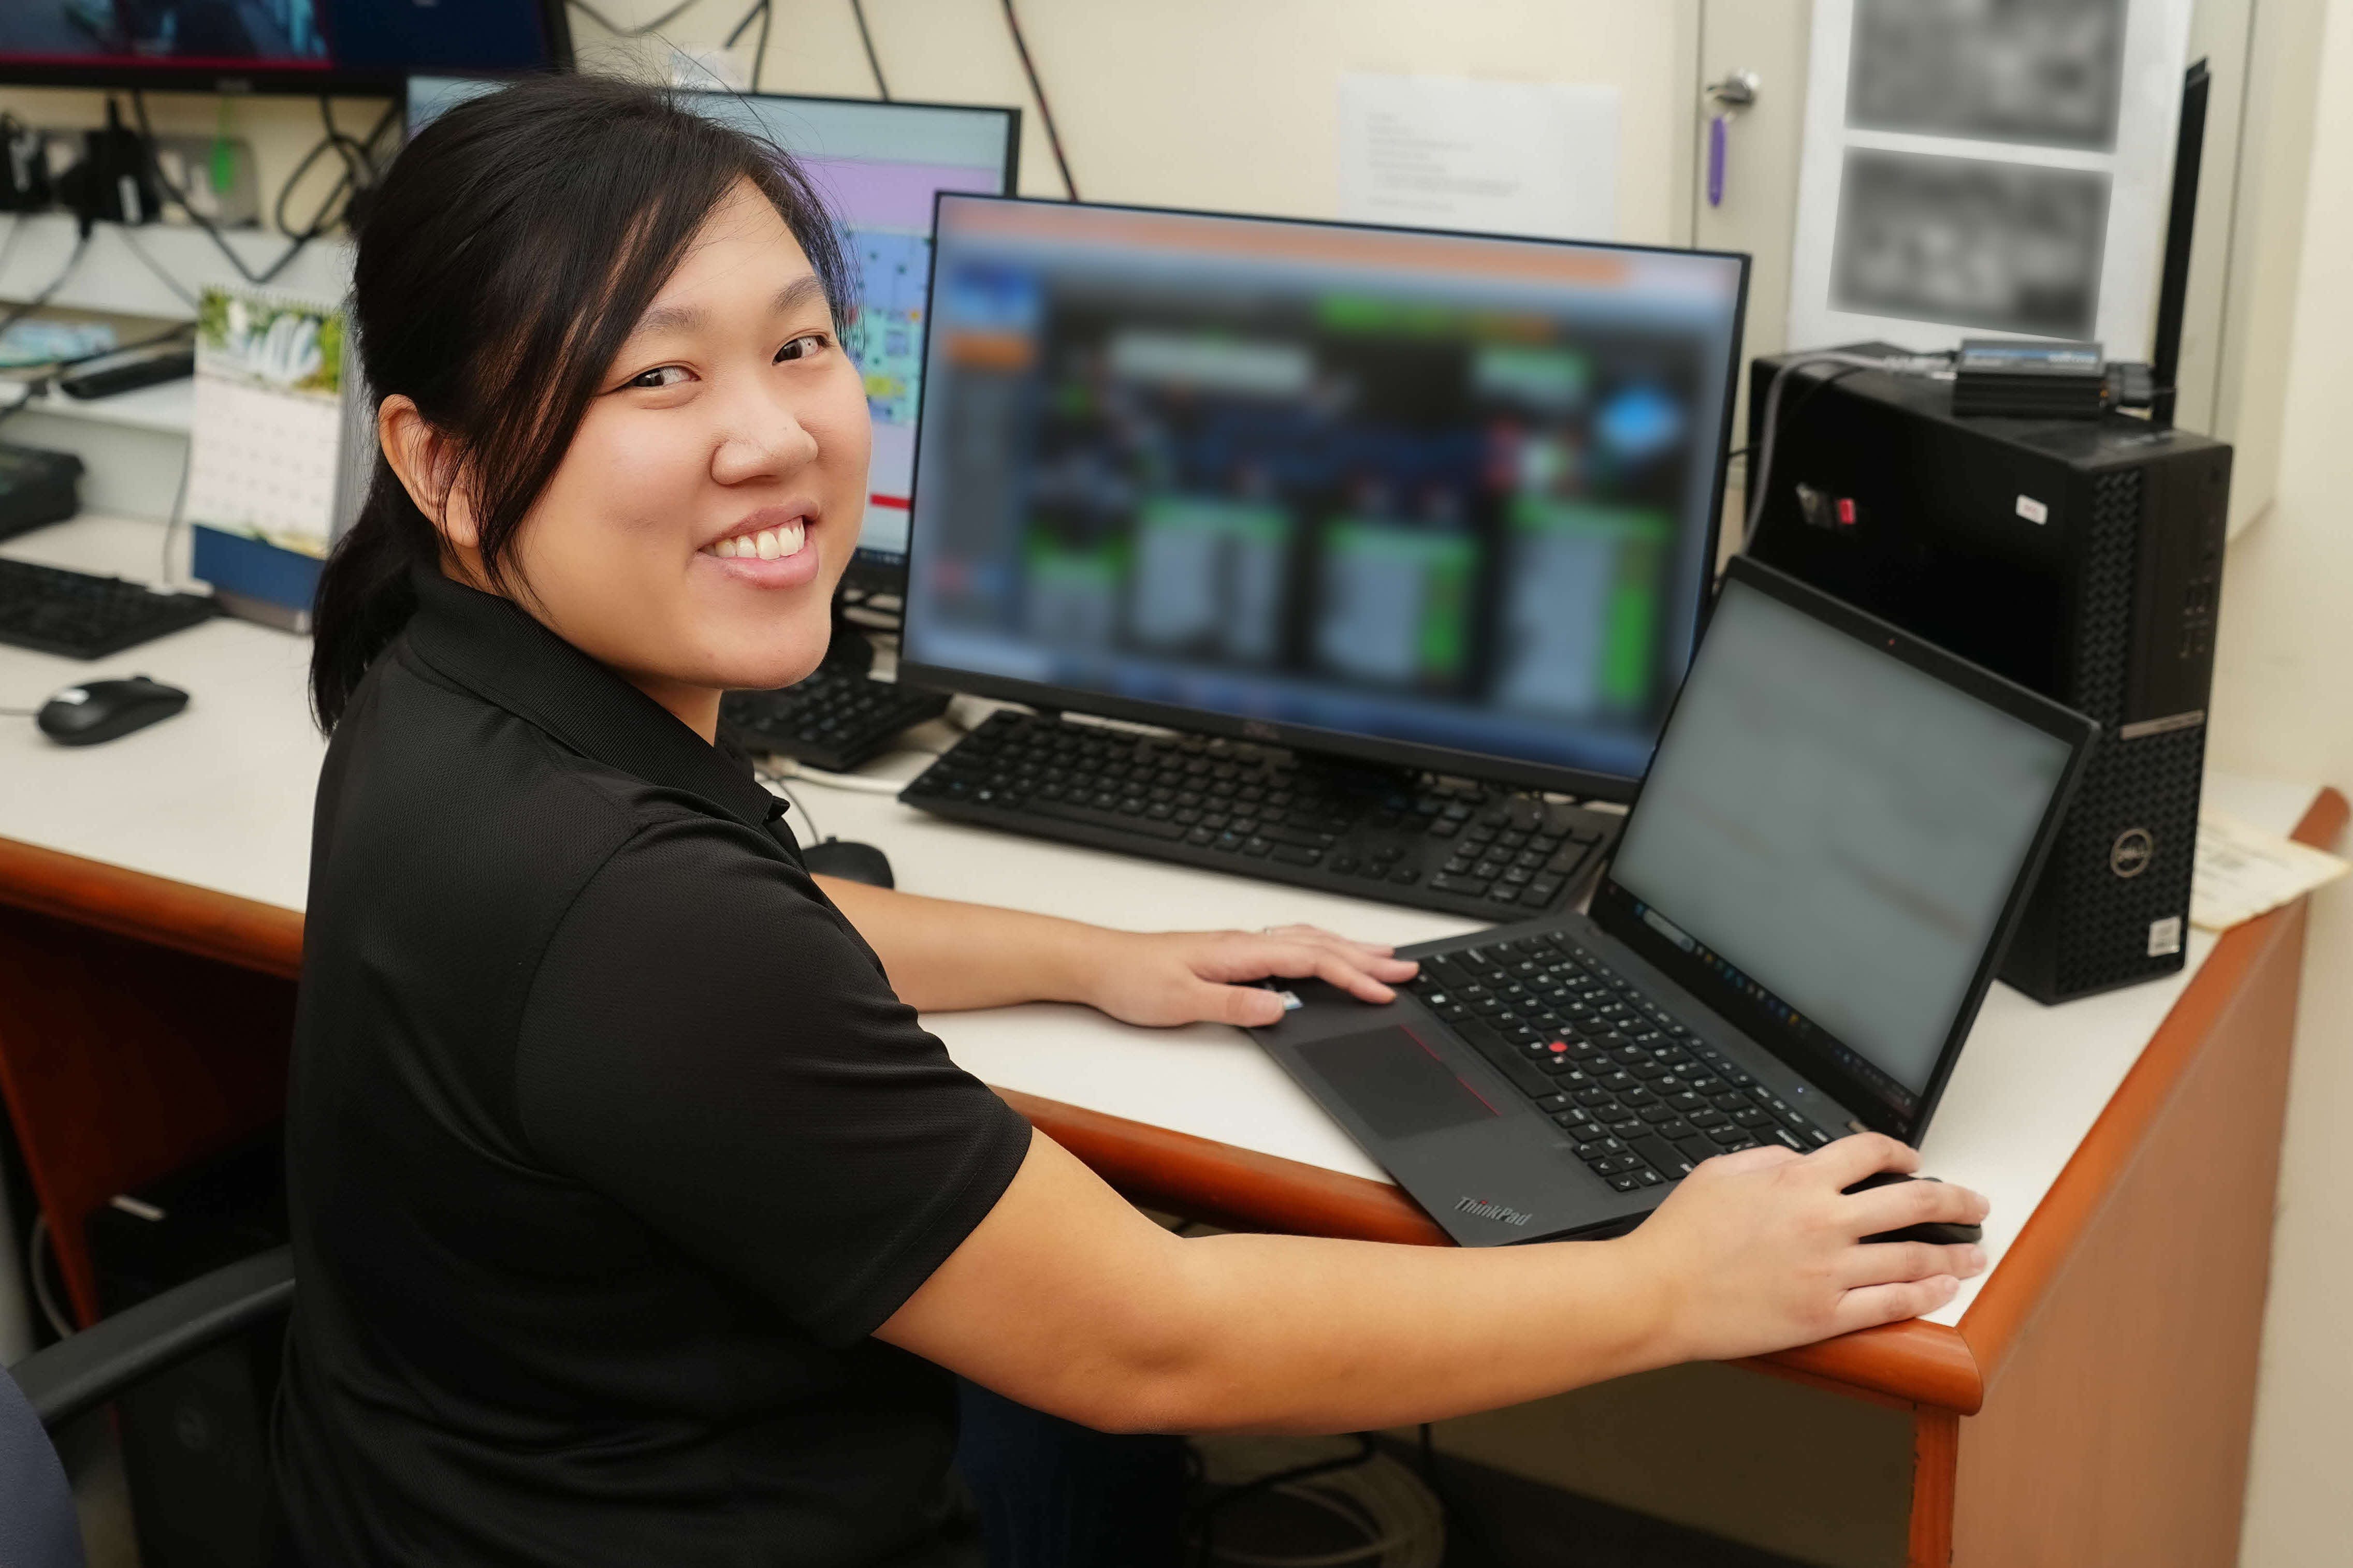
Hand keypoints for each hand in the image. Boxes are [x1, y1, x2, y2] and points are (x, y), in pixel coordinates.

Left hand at [1074, 924, 1417, 1027]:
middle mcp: (1244, 942)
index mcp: (1240, 951)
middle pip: (1318, 944)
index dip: (1352, 976)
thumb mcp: (1181, 1001)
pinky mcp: (1230, 953)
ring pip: (1307, 940)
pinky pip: (1289, 944)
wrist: (1097, 963)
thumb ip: (1233, 1005)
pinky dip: (1320, 947)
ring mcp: (1238, 946)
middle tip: (1408, 968)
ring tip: (1383, 956)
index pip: (1310, 960)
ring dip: (1348, 948)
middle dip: (1366, 956)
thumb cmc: (1132, 980)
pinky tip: (1326, 953)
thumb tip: (1280, 1008)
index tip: (1384, 992)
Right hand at [1622, 1133, 1989, 1363]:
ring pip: (1914, 1257)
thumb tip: (1804, 1161)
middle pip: (1914, 1202)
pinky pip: (1891, 1305)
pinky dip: (1926, 1296)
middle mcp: (1824, 1222)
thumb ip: (1771, 1160)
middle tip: (1976, 1206)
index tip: (1914, 1162)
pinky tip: (1944, 1290)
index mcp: (1798, 1181)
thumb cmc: (1681, 1235)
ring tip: (1975, 1254)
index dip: (1902, 1153)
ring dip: (1954, 1254)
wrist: (1658, 1293)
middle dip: (1957, 1201)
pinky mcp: (1825, 1316)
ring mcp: (1829, 1272)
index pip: (1871, 1154)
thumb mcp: (1720, 1172)